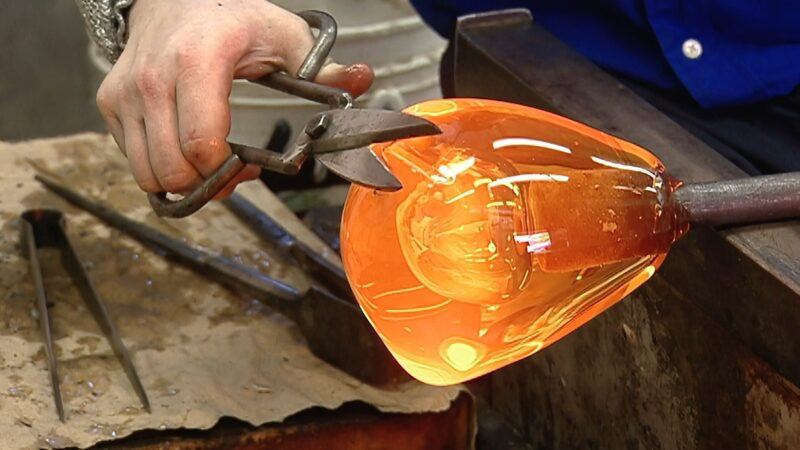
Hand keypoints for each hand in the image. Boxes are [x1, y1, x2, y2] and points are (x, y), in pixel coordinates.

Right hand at [97, 0, 373, 197]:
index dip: (227, 172)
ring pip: (148, 173)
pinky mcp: (112, 104)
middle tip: (233, 172)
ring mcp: (127, 93)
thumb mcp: (283, 36)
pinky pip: (133, 160)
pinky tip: (185, 149)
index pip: (201, 143)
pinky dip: (160, 167)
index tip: (249, 169)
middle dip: (208, 184)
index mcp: (198, 62)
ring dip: (183, 182)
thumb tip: (362, 79)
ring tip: (209, 163)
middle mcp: (153, 79)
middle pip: (173, 168)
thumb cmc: (230, 17)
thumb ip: (323, 66)